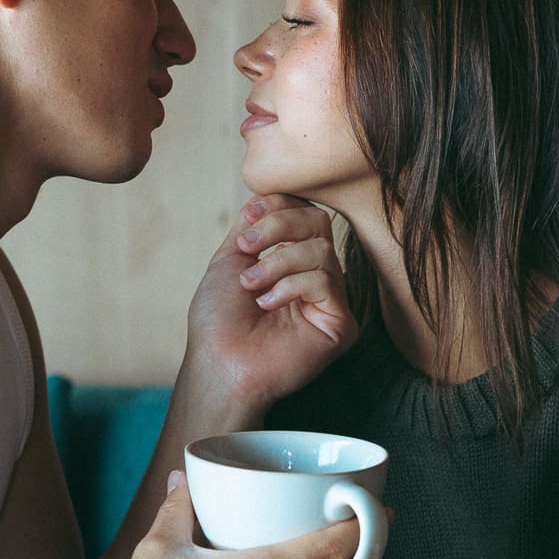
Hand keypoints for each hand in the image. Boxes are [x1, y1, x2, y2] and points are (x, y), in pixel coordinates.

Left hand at [183, 195, 357, 411]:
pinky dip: (290, 286)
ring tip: (251, 286)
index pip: (303, 211)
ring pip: (321, 250)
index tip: (247, 221)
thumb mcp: (230, 258)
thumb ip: (253, 225)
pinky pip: (326, 281)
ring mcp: (329, 299)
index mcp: (291, 259)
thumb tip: (267, 196)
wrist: (218, 361)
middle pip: (318, 221)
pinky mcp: (340, 323)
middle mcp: (314, 275)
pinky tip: (268, 305)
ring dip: (278, 262)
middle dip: (278, 226)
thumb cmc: (218, 319)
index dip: (277, 207)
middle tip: (247, 248)